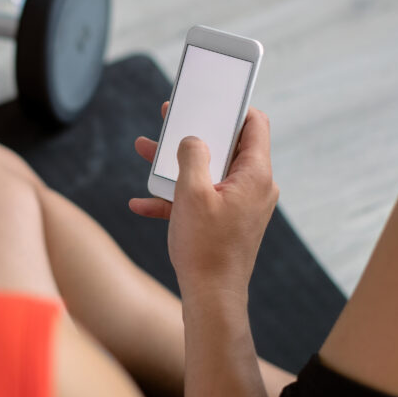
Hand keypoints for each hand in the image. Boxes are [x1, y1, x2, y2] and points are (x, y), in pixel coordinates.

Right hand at [131, 102, 278, 302]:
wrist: (211, 298)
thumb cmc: (205, 247)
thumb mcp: (192, 193)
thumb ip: (192, 155)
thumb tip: (193, 139)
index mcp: (255, 174)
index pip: (254, 124)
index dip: (232, 107)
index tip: (209, 98)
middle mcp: (254, 187)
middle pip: (226, 146)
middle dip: (194, 133)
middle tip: (170, 119)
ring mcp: (241, 205)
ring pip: (209, 172)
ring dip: (176, 164)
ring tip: (145, 152)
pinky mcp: (227, 221)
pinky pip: (202, 199)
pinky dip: (176, 197)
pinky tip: (142, 203)